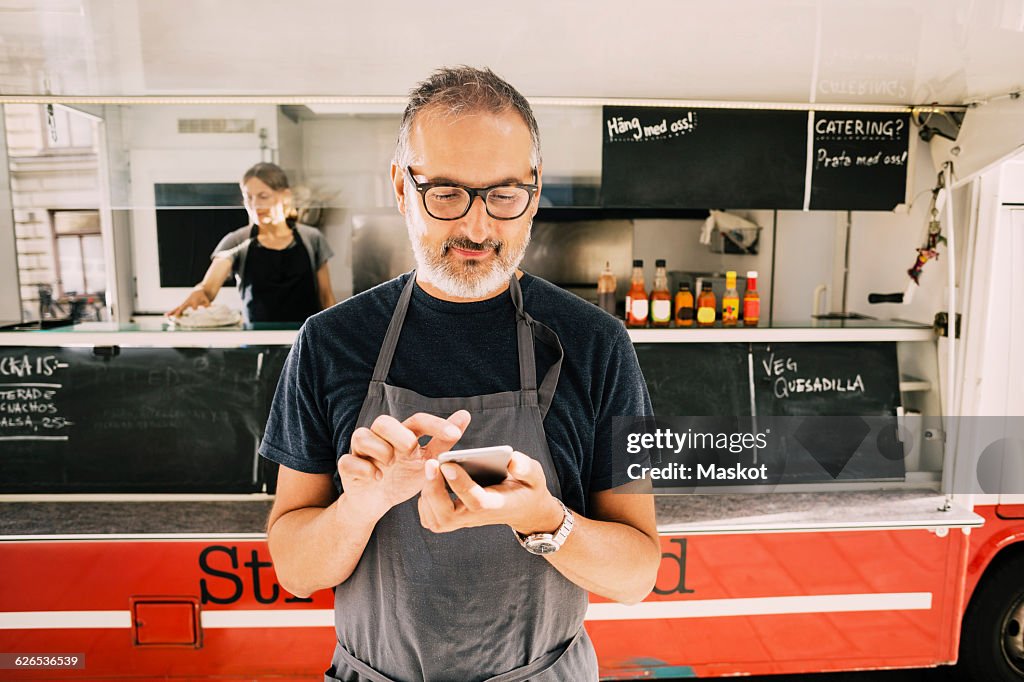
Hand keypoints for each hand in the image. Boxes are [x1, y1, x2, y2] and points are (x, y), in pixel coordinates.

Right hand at [167, 288, 211, 317]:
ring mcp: (184, 304)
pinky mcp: (183, 305)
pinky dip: (172, 312)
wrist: (199, 290)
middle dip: (179, 311)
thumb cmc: (203, 296)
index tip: (190, 312)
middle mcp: (187, 302)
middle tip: (175, 316)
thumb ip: (207, 304)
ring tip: (166, 315)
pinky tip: (167, 315)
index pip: (193, 307)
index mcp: (193, 301)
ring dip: (172, 312)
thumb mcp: (207, 299)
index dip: (193, 309)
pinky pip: (177, 309)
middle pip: (182, 307)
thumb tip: (209, 308)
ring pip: (177, 308)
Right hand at [339, 410, 470, 518]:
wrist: (378, 501)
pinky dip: (364, 468)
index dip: (435, 425)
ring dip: (379, 449)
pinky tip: (377, 477)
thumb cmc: (403, 476)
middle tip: (411, 451)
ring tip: (390, 465)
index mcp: (402, 434)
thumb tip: (464, 415)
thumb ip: (444, 442)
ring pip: (361, 435)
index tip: (455, 435)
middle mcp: (380, 438)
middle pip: (383, 421)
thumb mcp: (427, 462)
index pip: (417, 421)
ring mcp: (362, 452)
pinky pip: (347, 461)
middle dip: (399, 434)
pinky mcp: (349, 467)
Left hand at [418, 451, 563, 535]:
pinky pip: (430, 517)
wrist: (523, 509)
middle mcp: (476, 517)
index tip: (447, 463)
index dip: (460, 483)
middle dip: (434, 489)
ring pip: (435, 517)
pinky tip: (431, 480)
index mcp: (496, 505)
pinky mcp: (453, 521)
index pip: (475, 500)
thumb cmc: (526, 489)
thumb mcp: (535, 476)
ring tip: (431, 467)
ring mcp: (462, 521)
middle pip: (447, 514)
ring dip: (428, 493)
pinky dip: (425, 500)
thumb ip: (526, 468)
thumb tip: (511, 460)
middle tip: (431, 463)